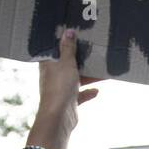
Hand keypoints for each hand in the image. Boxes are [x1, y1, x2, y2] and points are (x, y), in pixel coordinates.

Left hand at [29, 29, 101, 148]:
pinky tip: (97, 91)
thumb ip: (68, 48)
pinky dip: (88, 92)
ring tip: (100, 69)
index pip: (54, 50)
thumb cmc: (59, 86)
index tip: (73, 35)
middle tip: (91, 49)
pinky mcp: (69, 101)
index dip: (62, 42)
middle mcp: (53, 76)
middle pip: (66, 64)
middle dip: (79, 59)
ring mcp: (61, 89)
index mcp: (48, 65)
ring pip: (75, 79)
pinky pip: (80, 94)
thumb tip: (68, 32)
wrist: (59, 116)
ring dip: (87, 76)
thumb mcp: (66, 63)